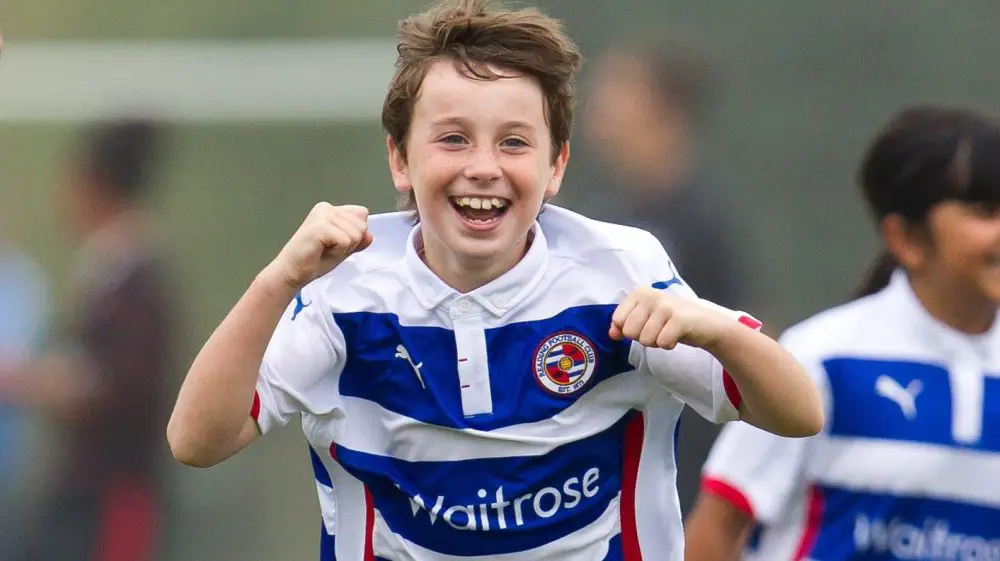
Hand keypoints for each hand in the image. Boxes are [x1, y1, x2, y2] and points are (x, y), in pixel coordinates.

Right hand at [268, 203, 373, 289]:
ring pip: (356, 234)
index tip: (334, 244)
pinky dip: (337, 252)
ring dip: (342, 249)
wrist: (293, 272)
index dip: (354, 236)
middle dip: (349, 243)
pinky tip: (320, 252)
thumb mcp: (343, 249)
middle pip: (362, 226)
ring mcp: (322, 215)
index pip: (362, 216)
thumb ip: (357, 240)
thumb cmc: (314, 260)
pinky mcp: (320, 226)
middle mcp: (327, 208)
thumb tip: (369, 235)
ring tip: (324, 250)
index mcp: (331, 209)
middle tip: (328, 249)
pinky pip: (346, 241)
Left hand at [609, 287, 733, 349]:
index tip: (646, 324)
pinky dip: (669, 345)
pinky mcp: (679, 319)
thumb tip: (612, 333)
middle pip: (629, 332)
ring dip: (657, 342)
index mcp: (639, 293)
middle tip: (659, 329)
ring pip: (645, 340)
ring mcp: (665, 306)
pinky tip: (677, 335)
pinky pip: (662, 343)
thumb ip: (624, 325)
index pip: (617, 321)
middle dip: (643, 337)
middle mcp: (651, 295)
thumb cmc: (671, 321)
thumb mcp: (645, 320)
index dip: (630, 330)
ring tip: (668, 331)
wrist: (705, 324)